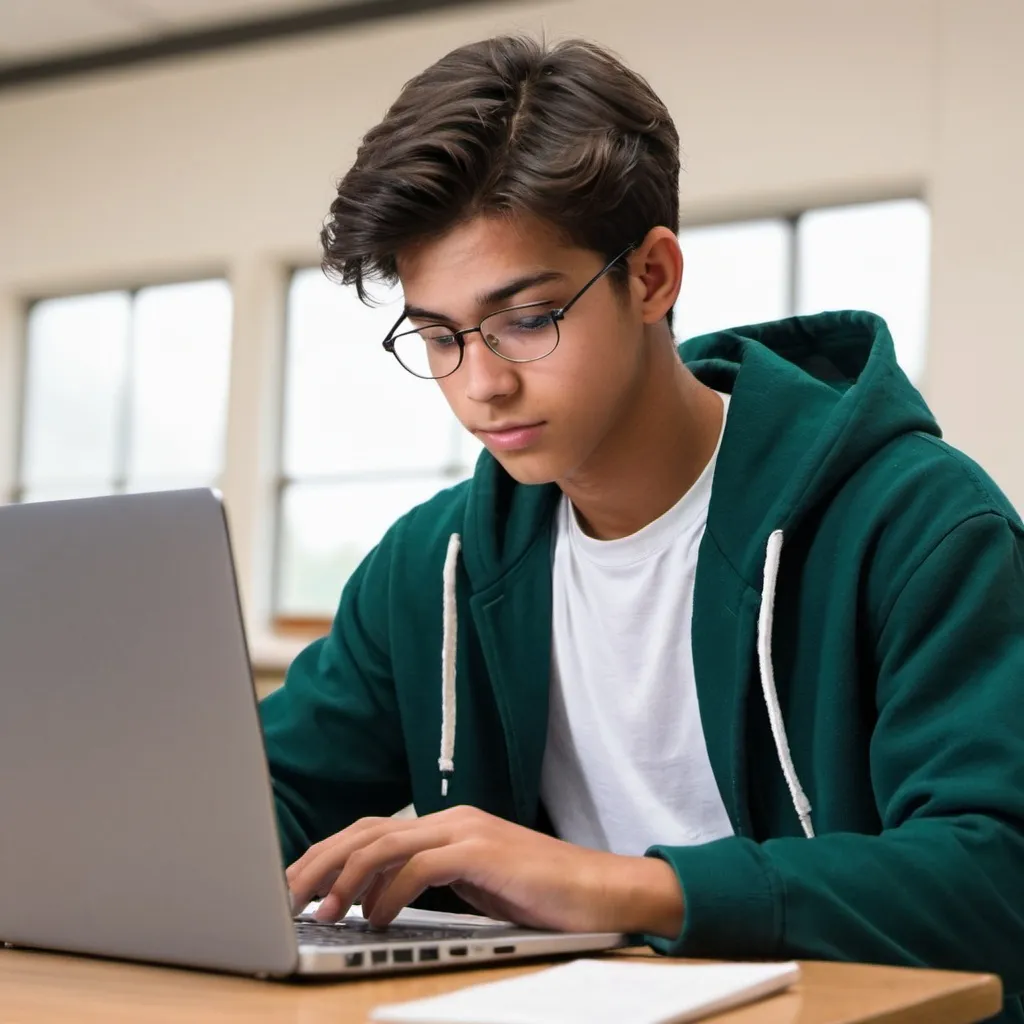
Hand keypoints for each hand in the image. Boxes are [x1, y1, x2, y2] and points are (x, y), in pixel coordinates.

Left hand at [286, 805, 683, 937]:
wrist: (602, 891)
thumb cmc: (540, 896)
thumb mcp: (472, 888)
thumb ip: (427, 884)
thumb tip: (371, 901)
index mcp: (446, 824)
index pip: (371, 830)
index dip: (328, 854)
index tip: (298, 885)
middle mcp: (451, 819)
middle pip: (366, 830)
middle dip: (321, 861)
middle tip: (288, 895)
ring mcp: (467, 831)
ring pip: (383, 843)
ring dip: (345, 878)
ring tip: (322, 910)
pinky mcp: (483, 851)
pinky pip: (420, 866)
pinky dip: (389, 892)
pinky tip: (374, 917)